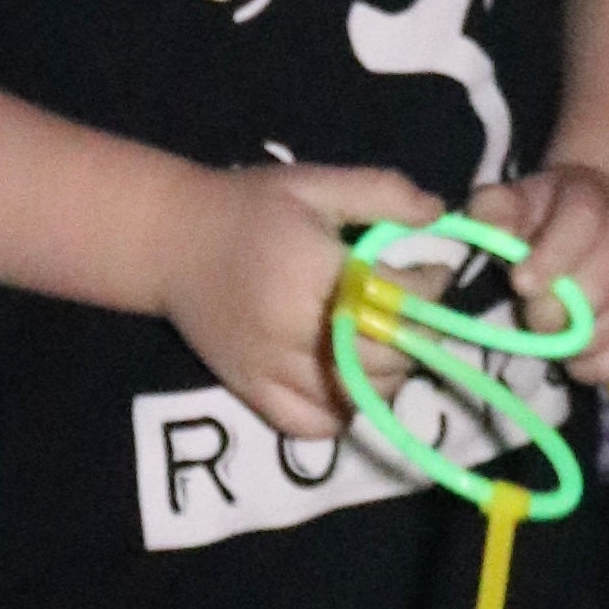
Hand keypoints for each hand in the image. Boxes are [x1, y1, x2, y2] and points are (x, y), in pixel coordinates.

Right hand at [156, 161, 439, 440]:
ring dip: (388, 374)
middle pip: (387, 355)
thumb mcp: (314, 183)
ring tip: (386, 343)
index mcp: (314, 272)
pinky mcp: (252, 392)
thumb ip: (379, 193)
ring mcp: (270, 369)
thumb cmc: (248, 207)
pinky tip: (350, 382)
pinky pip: (312, 424)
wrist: (169, 240)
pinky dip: (342, 412)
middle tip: (413, 311)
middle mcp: (293, 329)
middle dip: (417, 333)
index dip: (432, 286)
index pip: (400, 297)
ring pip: (357, 395)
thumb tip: (439, 214)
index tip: (433, 271)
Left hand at [459, 165, 608, 386]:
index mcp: (591, 197)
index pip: (582, 218)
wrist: (595, 230)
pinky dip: (601, 365)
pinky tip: (577, 359)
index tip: (521, 284)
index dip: (553, 254)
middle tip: (535, 322)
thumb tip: (493, 229)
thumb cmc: (540, 224)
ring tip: (552, 340)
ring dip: (579, 339)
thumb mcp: (513, 207)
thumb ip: (495, 211)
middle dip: (565, 305)